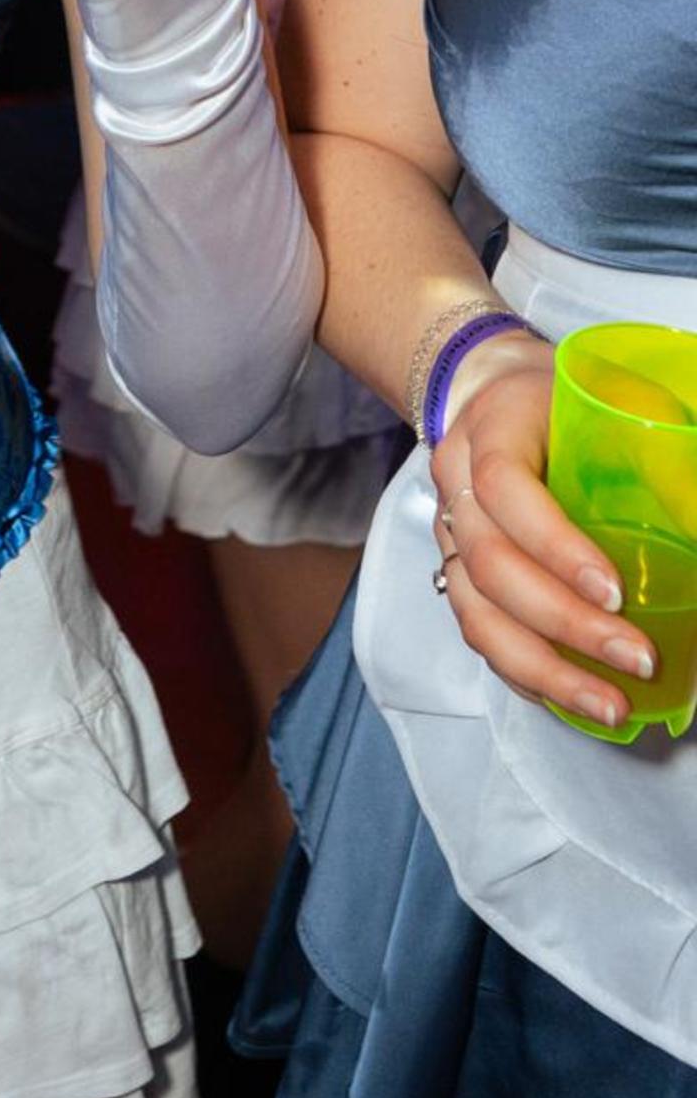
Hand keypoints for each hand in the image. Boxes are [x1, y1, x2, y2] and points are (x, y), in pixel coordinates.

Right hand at [431, 350, 655, 731]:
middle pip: (492, 566)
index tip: (617, 590)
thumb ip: (649, 450)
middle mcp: (455, 487)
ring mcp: (447, 534)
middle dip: (567, 625)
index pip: (505, 489)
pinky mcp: (455, 572)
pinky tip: (571, 698)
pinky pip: (480, 633)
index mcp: (491, 430)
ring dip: (547, 669)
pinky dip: (525, 673)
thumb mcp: (599, 397)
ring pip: (478, 614)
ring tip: (611, 705)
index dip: (556, 545)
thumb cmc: (554, 398)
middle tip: (638, 659)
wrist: (486, 392)